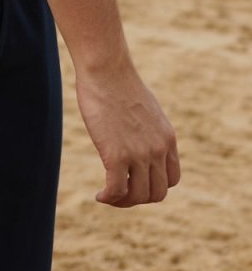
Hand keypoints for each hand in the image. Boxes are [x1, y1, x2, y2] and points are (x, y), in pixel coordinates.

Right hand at [75, 65, 180, 206]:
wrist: (106, 68)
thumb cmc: (117, 81)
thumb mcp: (144, 108)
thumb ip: (146, 127)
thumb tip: (135, 135)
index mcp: (167, 138)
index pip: (172, 179)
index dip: (154, 186)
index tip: (135, 181)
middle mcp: (158, 149)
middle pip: (157, 193)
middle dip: (138, 198)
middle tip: (119, 192)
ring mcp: (139, 154)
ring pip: (138, 196)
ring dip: (122, 201)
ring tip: (107, 195)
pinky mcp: (117, 155)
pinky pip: (116, 190)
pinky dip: (108, 198)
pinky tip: (99, 196)